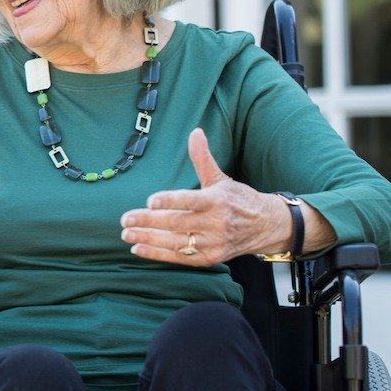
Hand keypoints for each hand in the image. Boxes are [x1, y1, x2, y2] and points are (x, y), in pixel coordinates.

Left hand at [119, 128, 290, 265]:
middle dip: (148, 221)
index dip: (169, 201)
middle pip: (177, 223)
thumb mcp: (220, 178)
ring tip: (127, 234)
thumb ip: (203, 158)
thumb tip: (195, 132)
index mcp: (217, 200)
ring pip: (175, 242)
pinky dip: (158, 254)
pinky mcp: (210, 258)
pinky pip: (180, 257)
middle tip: (125, 219)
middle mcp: (216, 223)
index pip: (190, 200)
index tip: (150, 201)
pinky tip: (138, 249)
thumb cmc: (238, 199)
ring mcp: (213, 242)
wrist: (265, 226)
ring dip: (148, 239)